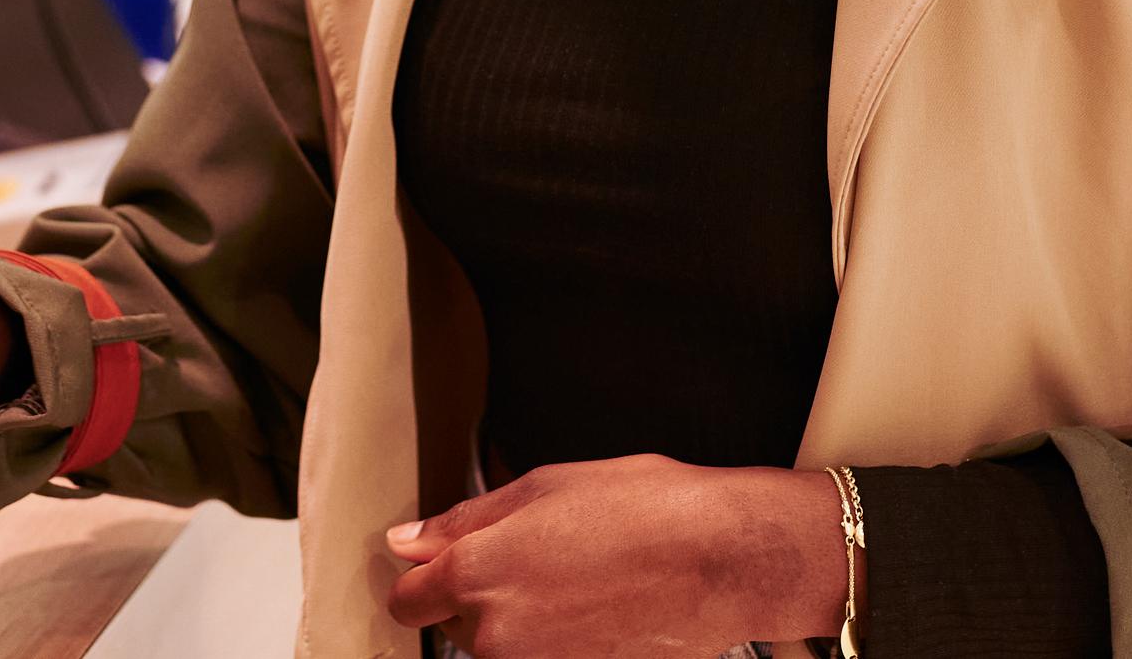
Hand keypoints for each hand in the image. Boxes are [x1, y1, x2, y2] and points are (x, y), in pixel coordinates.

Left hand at [383, 455, 851, 658]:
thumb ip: (464, 521)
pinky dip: (558, 638)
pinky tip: (594, 604)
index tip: (436, 566)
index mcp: (478, 574)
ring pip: (500, 646)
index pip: (408, 600)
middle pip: (456, 625)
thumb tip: (411, 541)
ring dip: (521, 619)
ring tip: (575, 578)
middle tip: (534, 556)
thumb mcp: (542, 487)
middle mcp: (498, 635)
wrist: (723, 561)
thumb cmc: (647, 512)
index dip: (423, 577)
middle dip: (481, 594)